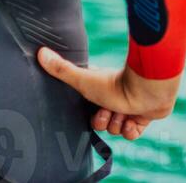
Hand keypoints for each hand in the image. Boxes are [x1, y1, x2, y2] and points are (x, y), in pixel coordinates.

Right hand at [37, 47, 180, 141]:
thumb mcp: (83, 79)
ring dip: (118, 124)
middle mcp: (113, 97)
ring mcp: (128, 107)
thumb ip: (61, 69)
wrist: (146, 92)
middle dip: (104, 121)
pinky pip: (132, 133)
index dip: (90, 113)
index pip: (89, 105)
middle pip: (102, 120)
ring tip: (123, 114)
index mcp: (99, 88)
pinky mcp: (142, 116)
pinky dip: (131, 131)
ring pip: (117, 128)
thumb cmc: (114, 84)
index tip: (94, 108)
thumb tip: (40, 52)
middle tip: (108, 112)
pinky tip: (132, 122)